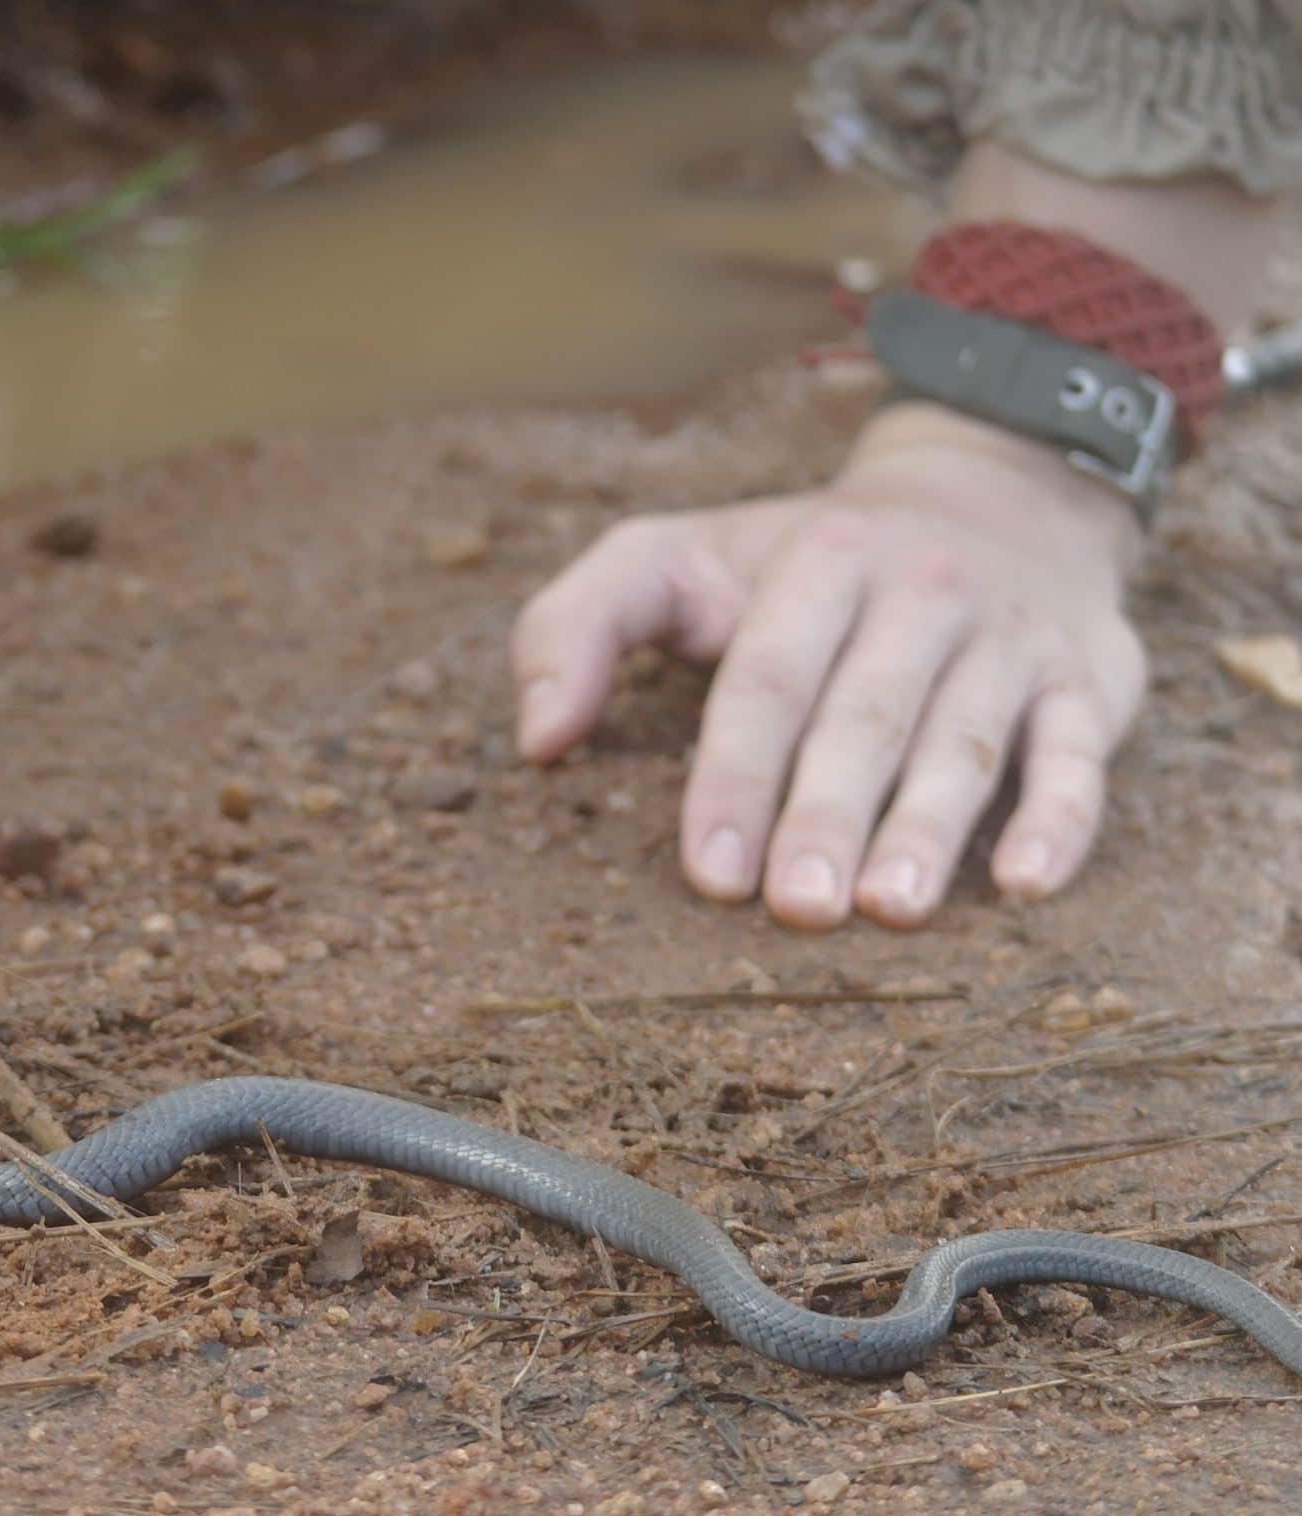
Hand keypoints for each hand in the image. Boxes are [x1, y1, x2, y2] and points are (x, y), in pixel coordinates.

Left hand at [510, 403, 1149, 929]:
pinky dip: (1061, 820)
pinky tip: (1024, 886)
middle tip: (799, 908)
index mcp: (818, 565)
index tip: (710, 871)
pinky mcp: (1089, 680)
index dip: (736, 775)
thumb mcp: (674, 559)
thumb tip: (535, 741)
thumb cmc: (797, 564)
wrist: (997, 495)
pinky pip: (1082, 755)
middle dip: (829, 813)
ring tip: (890, 911)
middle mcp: (923, 592)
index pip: (767, 679)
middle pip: (866, 717)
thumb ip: (577, 626)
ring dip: (929, 829)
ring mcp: (1011, 639)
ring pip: (967, 742)